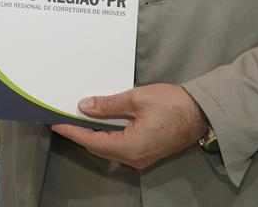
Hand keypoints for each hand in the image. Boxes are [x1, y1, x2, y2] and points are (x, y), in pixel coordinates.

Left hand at [52, 83, 207, 169]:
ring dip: (95, 132)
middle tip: (66, 116)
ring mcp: (141, 157)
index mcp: (128, 148)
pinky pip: (121, 144)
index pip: (91, 141)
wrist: (201, 112)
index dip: (72, 131)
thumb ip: (109, 105)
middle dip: (82, 132)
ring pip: (110, 146)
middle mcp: (133, 158)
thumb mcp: (137, 99)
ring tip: (82, 115)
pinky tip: (105, 119)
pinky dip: (109, 133)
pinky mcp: (147, 151)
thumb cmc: (172, 104)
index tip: (56, 123)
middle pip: (99, 146)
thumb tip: (85, 107)